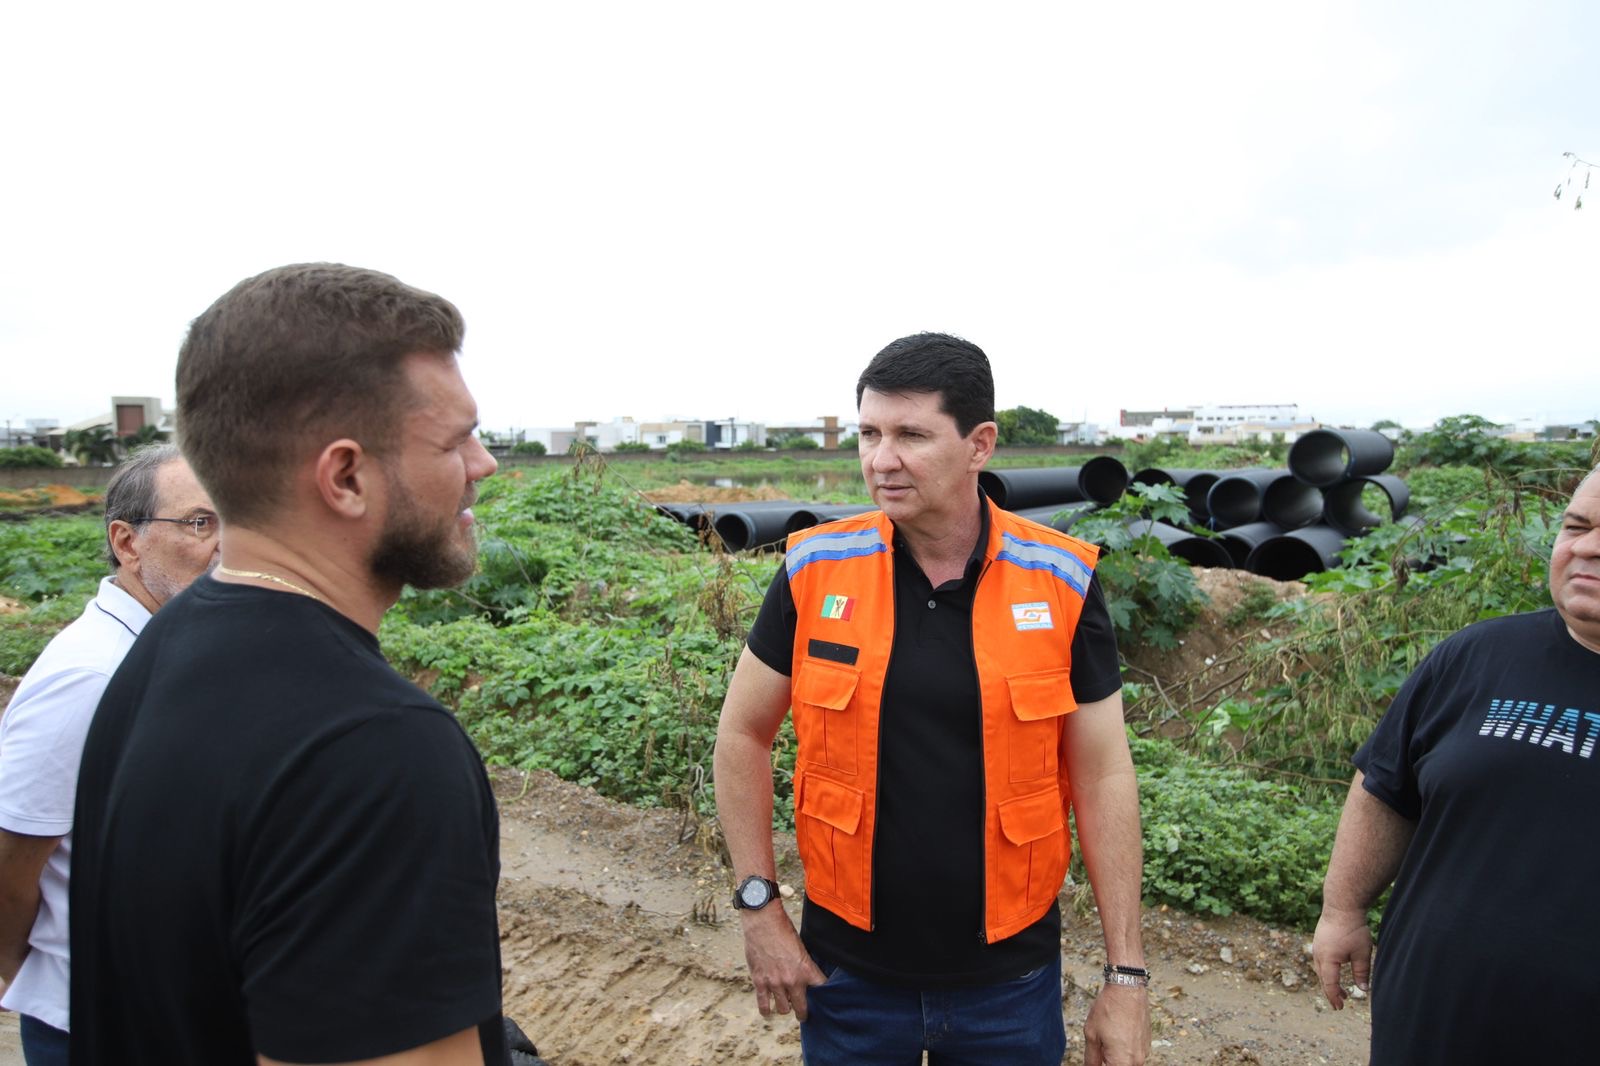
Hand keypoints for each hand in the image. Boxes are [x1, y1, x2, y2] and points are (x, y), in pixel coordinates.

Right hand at [739, 905, 826, 1020]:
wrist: (763, 922)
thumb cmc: (783, 929)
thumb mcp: (801, 947)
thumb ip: (804, 964)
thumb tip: (806, 976)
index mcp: (806, 970)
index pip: (821, 990)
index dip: (823, 995)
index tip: (823, 999)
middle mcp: (792, 980)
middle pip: (801, 1007)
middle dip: (803, 1012)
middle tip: (802, 1014)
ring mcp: (775, 983)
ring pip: (783, 1009)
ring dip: (785, 1008)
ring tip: (785, 1006)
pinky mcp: (760, 982)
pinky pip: (764, 1005)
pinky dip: (766, 1010)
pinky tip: (768, 1010)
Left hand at [1084, 982, 1148, 1065]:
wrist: (1127, 988)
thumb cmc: (1108, 1009)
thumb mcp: (1091, 1034)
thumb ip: (1091, 1057)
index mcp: (1122, 1062)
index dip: (1098, 1065)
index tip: (1095, 1059)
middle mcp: (1136, 1061)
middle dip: (1107, 1061)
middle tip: (1099, 1048)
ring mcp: (1144, 1052)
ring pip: (1126, 1062)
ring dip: (1115, 1057)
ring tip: (1106, 1038)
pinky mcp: (1147, 1043)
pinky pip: (1133, 1053)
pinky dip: (1124, 1050)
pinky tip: (1115, 1034)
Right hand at [1312, 906, 1372, 1009]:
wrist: (1341, 906)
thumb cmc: (1352, 929)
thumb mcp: (1361, 953)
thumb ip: (1362, 973)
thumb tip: (1363, 990)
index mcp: (1328, 960)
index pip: (1330, 984)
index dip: (1335, 997)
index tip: (1340, 1008)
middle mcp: (1318, 955)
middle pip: (1322, 979)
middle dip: (1331, 992)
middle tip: (1340, 1003)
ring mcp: (1316, 947)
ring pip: (1320, 970)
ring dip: (1329, 981)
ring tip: (1341, 990)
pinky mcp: (1318, 941)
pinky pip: (1320, 961)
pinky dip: (1327, 970)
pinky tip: (1335, 970)